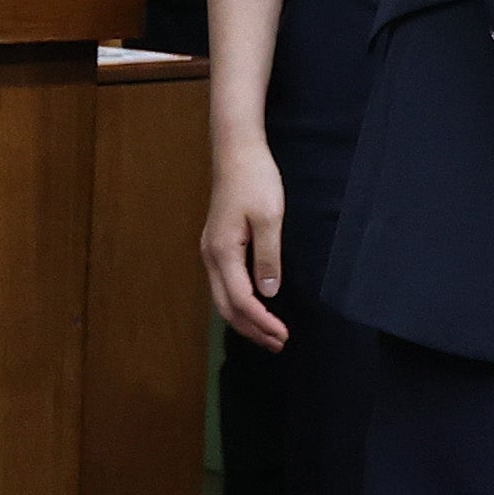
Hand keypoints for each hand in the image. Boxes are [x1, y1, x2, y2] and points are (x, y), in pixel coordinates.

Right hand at [200, 138, 292, 348]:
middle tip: (278, 343)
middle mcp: (210, 256)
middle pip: (227, 306)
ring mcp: (211, 250)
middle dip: (251, 329)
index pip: (241, 300)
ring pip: (223, 297)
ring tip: (268, 333)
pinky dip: (239, 302)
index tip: (283, 335)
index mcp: (222, 252)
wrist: (236, 151)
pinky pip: (225, 284)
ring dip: (245, 319)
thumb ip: (268, 256)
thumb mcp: (269, 217)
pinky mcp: (217, 244)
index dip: (261, 321)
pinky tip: (254, 306)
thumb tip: (268, 293)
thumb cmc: (255, 179)